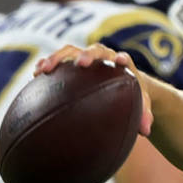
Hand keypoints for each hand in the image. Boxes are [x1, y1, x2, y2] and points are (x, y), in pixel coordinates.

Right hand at [36, 43, 152, 135]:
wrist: (123, 81)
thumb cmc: (133, 93)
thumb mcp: (141, 104)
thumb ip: (145, 116)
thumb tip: (146, 132)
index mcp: (123, 64)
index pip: (124, 59)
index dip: (122, 59)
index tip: (121, 61)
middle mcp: (104, 56)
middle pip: (96, 51)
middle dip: (89, 55)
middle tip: (81, 63)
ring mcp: (86, 57)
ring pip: (70, 51)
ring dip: (58, 57)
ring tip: (44, 69)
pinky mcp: (71, 61)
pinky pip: (58, 59)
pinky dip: (48, 63)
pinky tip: (36, 75)